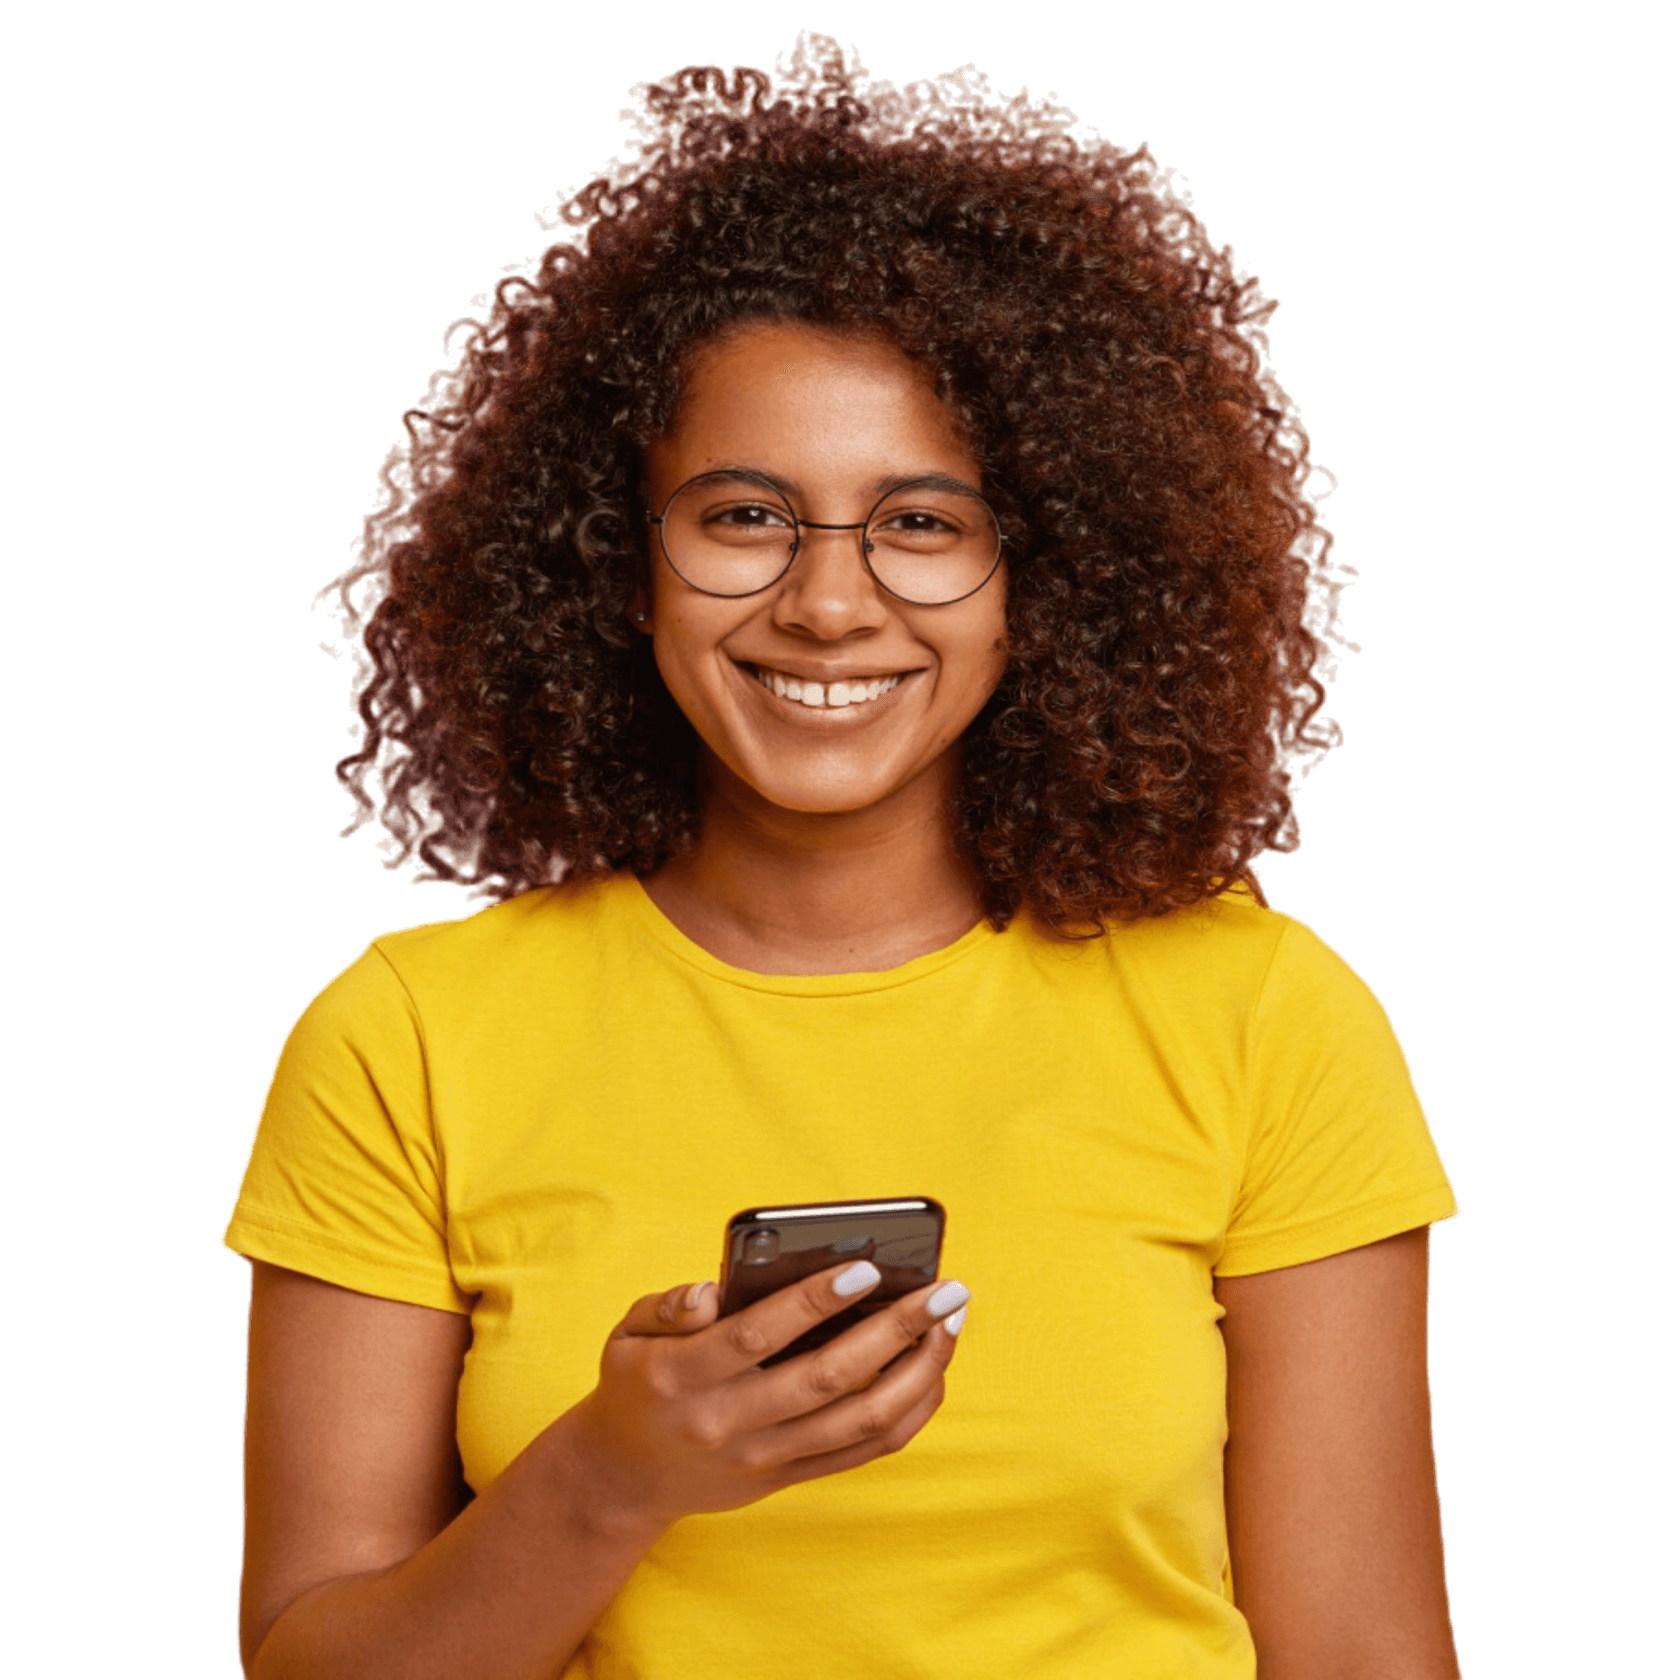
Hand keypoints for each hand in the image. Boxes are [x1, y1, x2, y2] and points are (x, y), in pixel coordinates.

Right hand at [559, 1262, 968, 1534]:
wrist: (623, 1476)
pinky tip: (932, 1370)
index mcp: (683, 1374)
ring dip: (917, 1371)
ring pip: (858, 1420)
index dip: (814, 1301)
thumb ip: (667, 1305)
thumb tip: (711, 1291)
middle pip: (827, 1378)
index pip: (758, 1335)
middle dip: (896, 1330)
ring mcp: (762, 1456)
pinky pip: (862, 1451)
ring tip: (950, 1324)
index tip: (868, 1269)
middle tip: (947, 1291)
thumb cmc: (637, 1381)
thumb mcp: (626, 1332)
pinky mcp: (786, 1477)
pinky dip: (908, 1412)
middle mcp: (728, 1420)